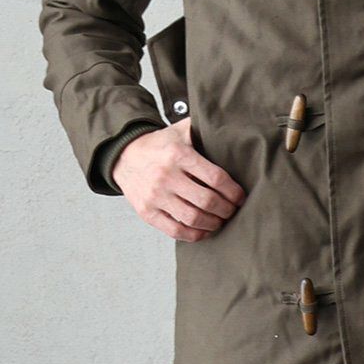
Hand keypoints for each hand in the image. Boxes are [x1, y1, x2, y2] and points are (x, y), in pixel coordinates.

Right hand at [112, 116, 246, 241]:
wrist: (124, 156)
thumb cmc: (159, 146)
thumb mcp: (180, 131)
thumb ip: (203, 129)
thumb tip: (233, 129)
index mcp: (178, 154)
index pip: (215, 177)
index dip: (233, 191)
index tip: (240, 197)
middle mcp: (166, 175)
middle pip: (207, 201)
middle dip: (226, 209)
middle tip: (232, 210)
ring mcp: (155, 195)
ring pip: (193, 218)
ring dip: (213, 223)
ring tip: (220, 220)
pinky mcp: (147, 212)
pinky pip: (175, 230)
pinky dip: (194, 234)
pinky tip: (203, 230)